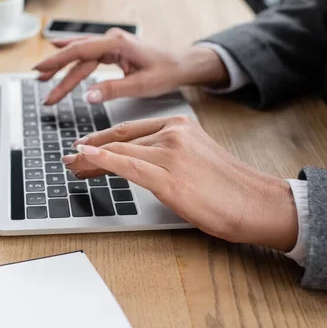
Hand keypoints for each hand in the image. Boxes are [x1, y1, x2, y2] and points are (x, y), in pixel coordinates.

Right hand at [33, 28, 229, 104]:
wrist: (183, 64)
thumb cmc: (167, 71)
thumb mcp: (141, 85)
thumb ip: (112, 90)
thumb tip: (86, 96)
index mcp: (118, 44)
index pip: (81, 50)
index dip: (58, 60)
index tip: (41, 68)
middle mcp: (112, 40)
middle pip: (77, 53)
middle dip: (57, 67)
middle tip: (38, 78)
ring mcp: (112, 44)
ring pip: (81, 53)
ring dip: (63, 66)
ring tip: (43, 77)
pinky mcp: (113, 51)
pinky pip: (88, 53)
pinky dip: (74, 57)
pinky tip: (60, 54)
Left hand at [62, 116, 298, 251]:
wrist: (256, 203)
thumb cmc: (227, 187)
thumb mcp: (193, 158)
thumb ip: (164, 154)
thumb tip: (135, 163)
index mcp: (179, 125)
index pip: (130, 131)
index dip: (102, 140)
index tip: (85, 147)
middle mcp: (173, 133)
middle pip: (120, 140)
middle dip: (91, 150)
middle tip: (71, 158)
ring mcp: (171, 153)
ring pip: (120, 153)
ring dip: (90, 161)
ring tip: (72, 168)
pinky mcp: (169, 177)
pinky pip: (128, 166)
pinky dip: (103, 160)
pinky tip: (85, 158)